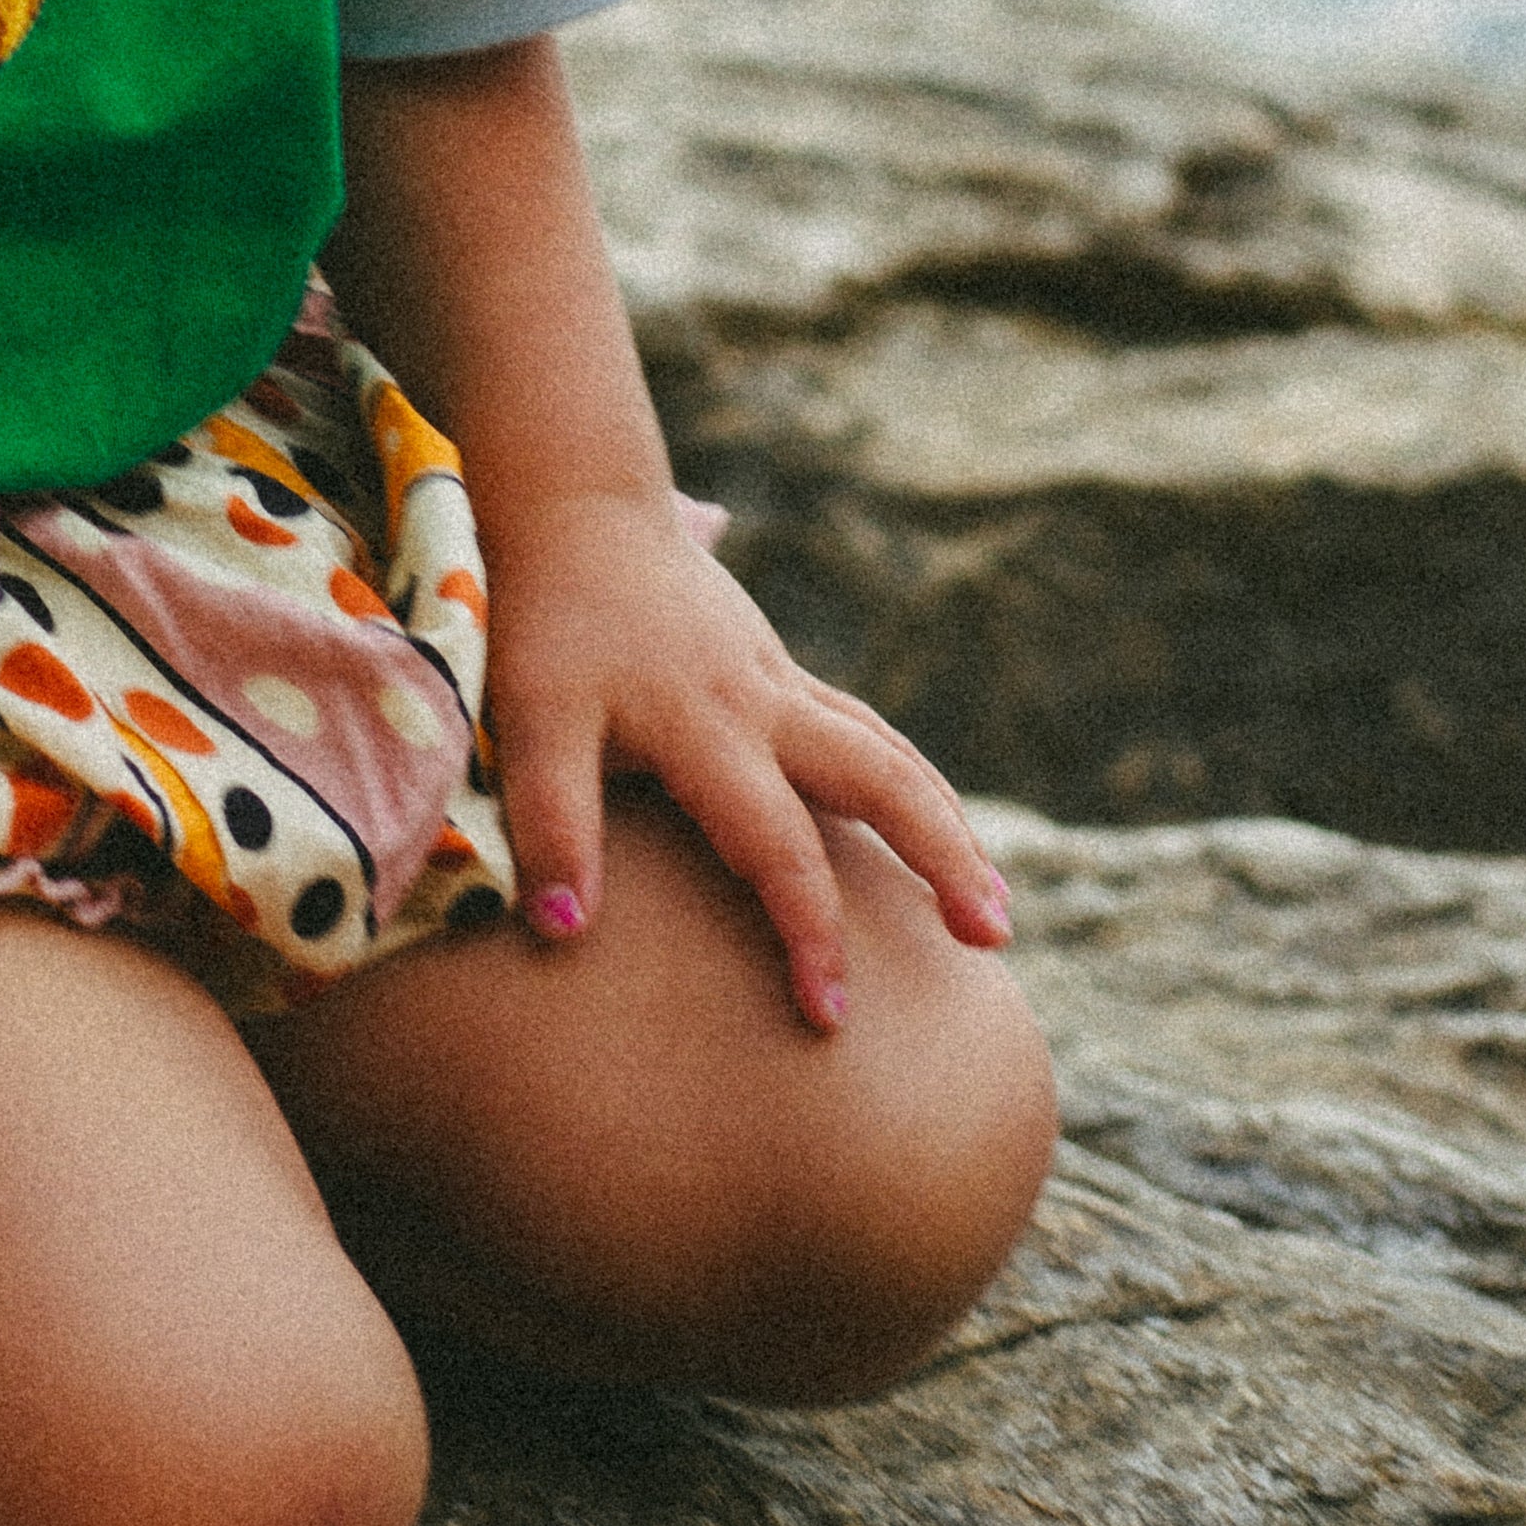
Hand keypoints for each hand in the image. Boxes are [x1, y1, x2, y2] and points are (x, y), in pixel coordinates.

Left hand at [487, 485, 1013, 1032]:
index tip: (832, 1016)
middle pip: (885, 783)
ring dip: (947, 826)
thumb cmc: (547, 620)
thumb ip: (550, 821)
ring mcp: (783, 682)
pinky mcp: (781, 668)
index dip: (809, 934)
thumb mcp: (531, 718)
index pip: (778, 849)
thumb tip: (565, 931)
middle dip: (945, 861)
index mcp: (712, 727)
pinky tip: (932, 824)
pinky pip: (866, 731)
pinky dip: (912, 781)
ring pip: (890, 754)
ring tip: (993, 909)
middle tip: (994, 941)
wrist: (576, 508)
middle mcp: (768, 704)